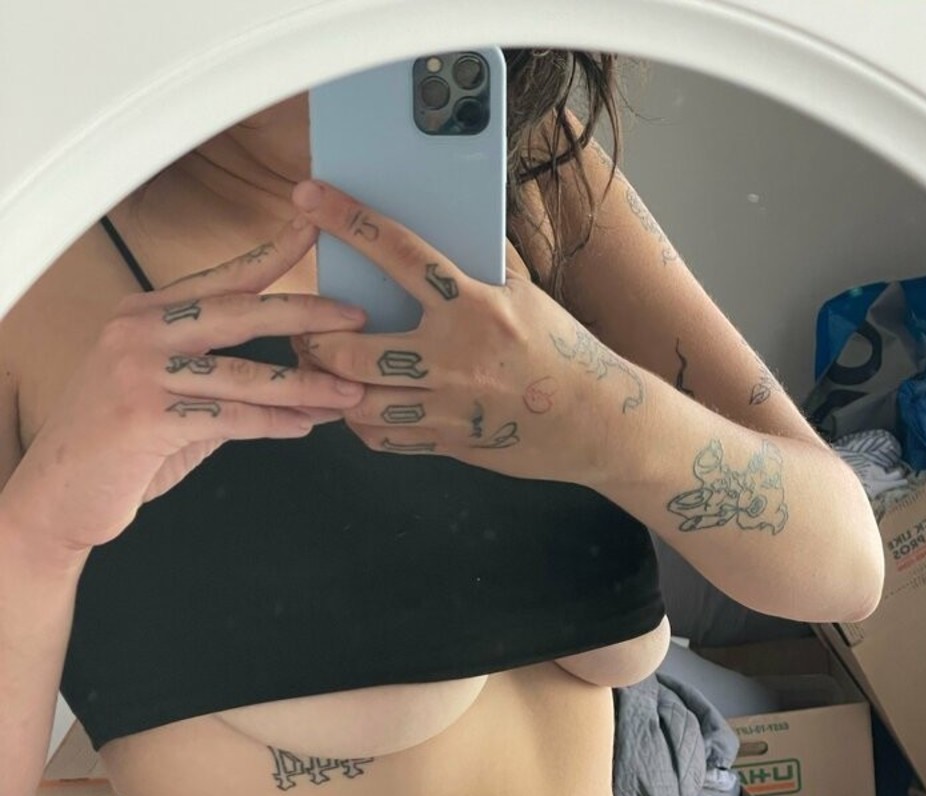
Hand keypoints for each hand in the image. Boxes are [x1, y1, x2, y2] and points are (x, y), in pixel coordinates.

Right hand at [3, 217, 369, 555]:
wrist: (60, 493)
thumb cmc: (117, 446)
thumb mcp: (168, 395)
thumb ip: (221, 379)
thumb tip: (294, 383)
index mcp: (144, 315)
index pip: (221, 279)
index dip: (271, 255)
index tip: (314, 230)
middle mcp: (138, 333)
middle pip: (239, 313)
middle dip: (305, 315)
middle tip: (356, 318)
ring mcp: (139, 374)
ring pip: (244, 373)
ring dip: (306, 385)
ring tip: (350, 392)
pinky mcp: (145, 420)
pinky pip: (229, 417)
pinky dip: (273, 422)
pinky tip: (305, 425)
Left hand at [289, 179, 647, 485]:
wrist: (596, 420)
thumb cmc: (560, 351)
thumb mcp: (524, 296)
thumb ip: (476, 270)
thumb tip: (436, 233)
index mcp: (475, 307)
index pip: (399, 253)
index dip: (348, 220)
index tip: (308, 196)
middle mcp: (455, 358)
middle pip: (352, 352)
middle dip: (315, 339)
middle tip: (304, 328)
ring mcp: (449, 408)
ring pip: (359, 403)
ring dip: (329, 385)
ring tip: (321, 367)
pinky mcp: (449, 442)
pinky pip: (384, 438)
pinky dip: (359, 422)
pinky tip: (356, 405)